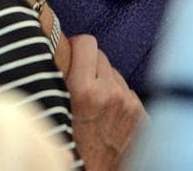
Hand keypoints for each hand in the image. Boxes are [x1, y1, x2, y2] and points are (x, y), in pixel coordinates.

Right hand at [66, 35, 146, 170]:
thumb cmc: (67, 149)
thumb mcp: (53, 111)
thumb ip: (54, 79)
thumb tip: (50, 47)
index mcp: (84, 91)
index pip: (86, 43)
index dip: (75, 47)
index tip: (68, 52)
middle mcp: (110, 93)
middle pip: (100, 55)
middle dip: (87, 64)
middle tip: (76, 82)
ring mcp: (129, 104)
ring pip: (114, 73)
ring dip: (103, 81)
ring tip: (91, 104)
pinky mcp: (142, 115)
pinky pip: (127, 91)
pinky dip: (117, 98)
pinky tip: (106, 116)